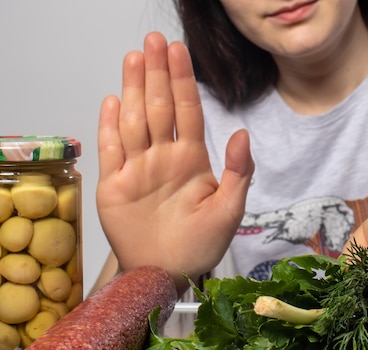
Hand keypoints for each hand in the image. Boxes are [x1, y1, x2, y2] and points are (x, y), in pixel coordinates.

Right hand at [96, 32, 253, 292]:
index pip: (188, 112)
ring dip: (134, 89)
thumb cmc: (201, 244)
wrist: (168, 274)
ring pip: (135, 121)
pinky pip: (112, 150)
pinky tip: (112, 101)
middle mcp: (164, 157)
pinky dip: (110, 126)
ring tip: (134, 58)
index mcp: (192, 160)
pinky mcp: (114, 185)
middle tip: (154, 41)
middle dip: (158, 74)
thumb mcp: (229, 210)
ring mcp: (138, 169)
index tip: (179, 51)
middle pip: (160, 108)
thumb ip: (238, 172)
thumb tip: (241, 132)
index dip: (184, 80)